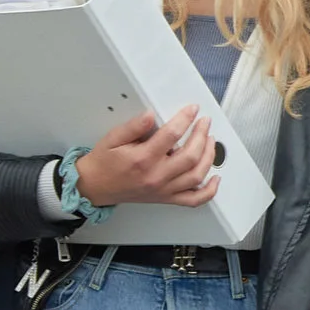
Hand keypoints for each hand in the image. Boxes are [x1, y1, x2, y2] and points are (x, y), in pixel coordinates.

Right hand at [76, 103, 217, 209]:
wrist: (94, 187)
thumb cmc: (104, 163)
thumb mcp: (113, 138)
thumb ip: (134, 126)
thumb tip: (151, 114)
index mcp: (142, 159)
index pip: (172, 135)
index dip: (185, 119)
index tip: (192, 110)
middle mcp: (156, 176)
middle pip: (190, 156)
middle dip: (202, 135)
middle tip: (205, 122)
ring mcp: (163, 190)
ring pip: (196, 175)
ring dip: (209, 157)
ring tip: (210, 140)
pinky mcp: (166, 198)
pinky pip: (193, 200)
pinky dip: (209, 191)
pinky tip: (215, 178)